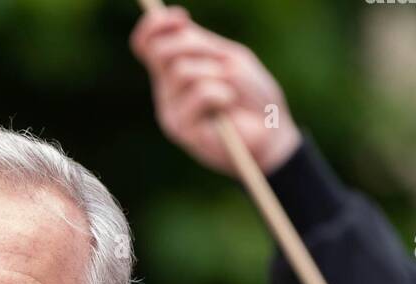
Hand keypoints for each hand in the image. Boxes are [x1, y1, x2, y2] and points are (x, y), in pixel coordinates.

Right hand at [130, 6, 301, 175]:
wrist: (270, 133)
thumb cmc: (251, 95)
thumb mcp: (227, 58)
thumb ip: (199, 43)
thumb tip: (174, 23)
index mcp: (172, 70)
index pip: (146, 44)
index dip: (155, 25)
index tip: (182, 17)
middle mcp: (166, 91)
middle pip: (159, 51)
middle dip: (195, 46)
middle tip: (221, 59)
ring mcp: (171, 111)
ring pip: (182, 71)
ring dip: (214, 72)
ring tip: (230, 90)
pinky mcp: (182, 130)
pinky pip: (199, 93)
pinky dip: (222, 92)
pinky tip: (229, 105)